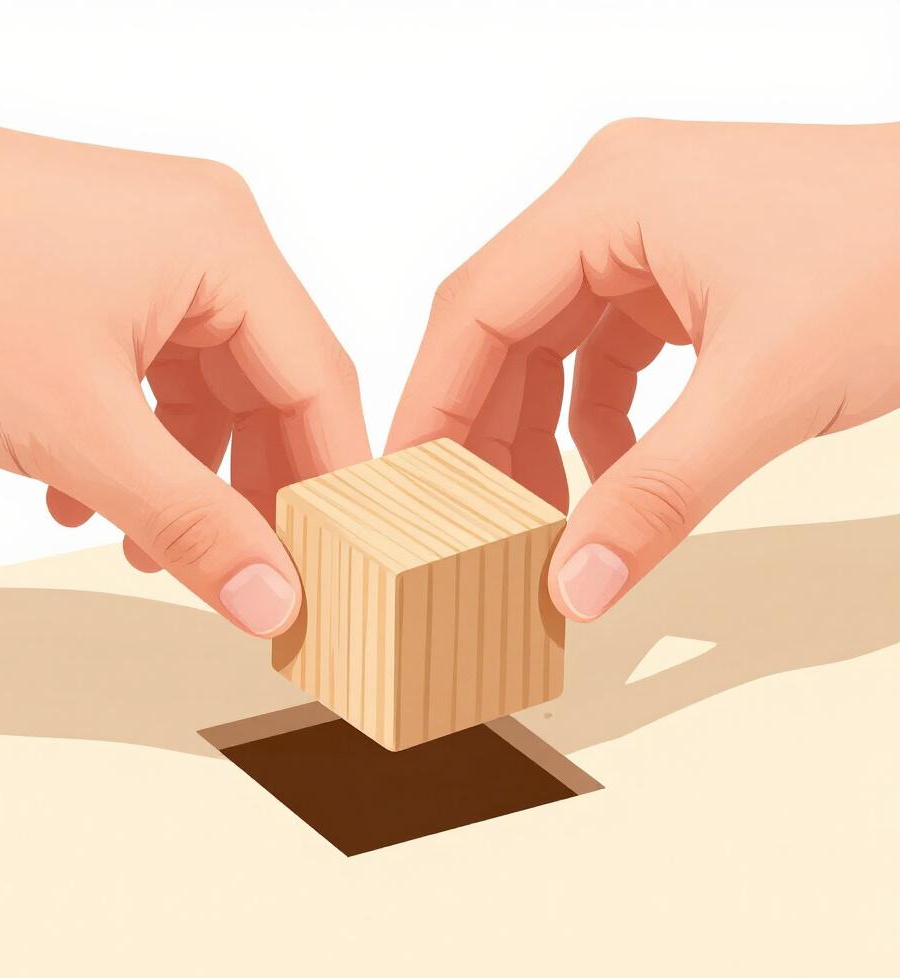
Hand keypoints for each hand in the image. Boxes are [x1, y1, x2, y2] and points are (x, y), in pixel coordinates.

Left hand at [0, 70, 369, 635]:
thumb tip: (272, 600)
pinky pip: (162, 373)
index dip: (329, 487)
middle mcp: (213, 241)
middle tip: (248, 574)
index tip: (330, 566)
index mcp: (229, 250)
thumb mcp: (79, 429)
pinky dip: (139, 440)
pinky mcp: (119, 274)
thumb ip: (190, 524)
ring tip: (147, 547)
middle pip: (273, 390)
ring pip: (214, 390)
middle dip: (252, 490)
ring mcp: (164, 254)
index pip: (320, 386)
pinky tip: (86, 490)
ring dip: (186, 476)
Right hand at [389, 118, 899, 620]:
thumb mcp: (765, 393)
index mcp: (607, 200)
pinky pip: (604, 352)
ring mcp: (645, 236)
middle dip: (486, 435)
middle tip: (473, 523)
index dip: (429, 407)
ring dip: (540, 434)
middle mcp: (611, 206)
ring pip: (550, 346)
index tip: (404, 488)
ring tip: (540, 515)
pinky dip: (598, 419)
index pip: (473, 311)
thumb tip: (575, 584)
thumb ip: (656, 497)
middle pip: (502, 333)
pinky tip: (612, 474)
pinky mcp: (679, 271)